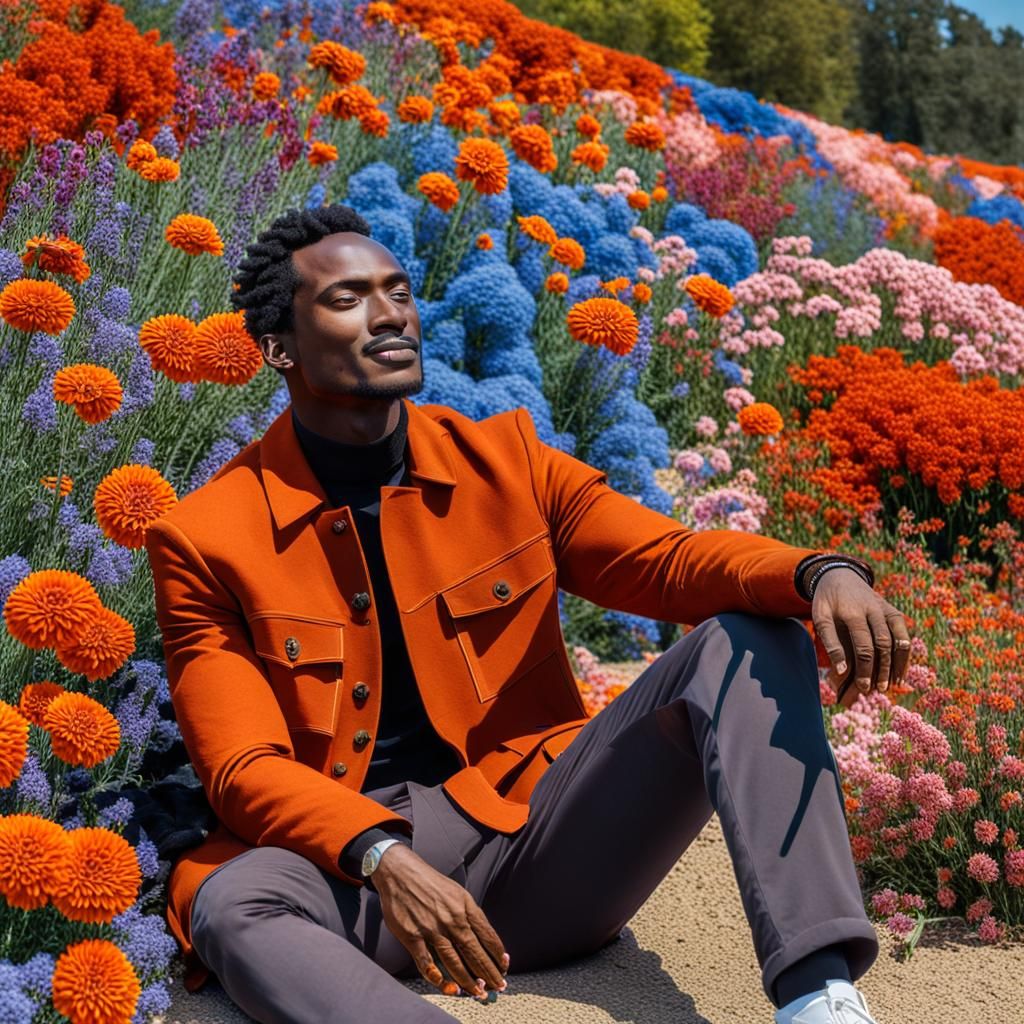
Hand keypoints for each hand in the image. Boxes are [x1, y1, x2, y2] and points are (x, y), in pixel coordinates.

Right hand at [371, 843, 508, 1000]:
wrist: (400, 871)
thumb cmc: (430, 882)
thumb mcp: (457, 891)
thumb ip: (469, 913)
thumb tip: (482, 936)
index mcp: (465, 905)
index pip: (487, 934)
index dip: (498, 954)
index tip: (504, 966)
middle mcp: (451, 918)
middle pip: (474, 952)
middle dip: (489, 972)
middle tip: (497, 986)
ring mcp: (432, 928)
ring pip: (454, 961)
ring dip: (468, 981)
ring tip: (478, 992)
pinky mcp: (412, 936)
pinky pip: (427, 963)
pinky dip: (437, 978)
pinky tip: (447, 987)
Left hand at [810, 567, 911, 707]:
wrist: (840, 575)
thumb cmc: (827, 602)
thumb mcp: (821, 618)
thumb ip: (831, 644)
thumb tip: (841, 672)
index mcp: (852, 612)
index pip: (864, 646)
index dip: (865, 669)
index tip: (864, 687)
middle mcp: (873, 610)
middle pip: (883, 644)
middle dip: (882, 669)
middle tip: (879, 689)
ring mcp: (886, 610)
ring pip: (898, 640)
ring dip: (898, 664)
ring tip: (894, 685)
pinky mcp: (893, 611)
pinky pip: (903, 634)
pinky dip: (905, 653)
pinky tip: (901, 671)